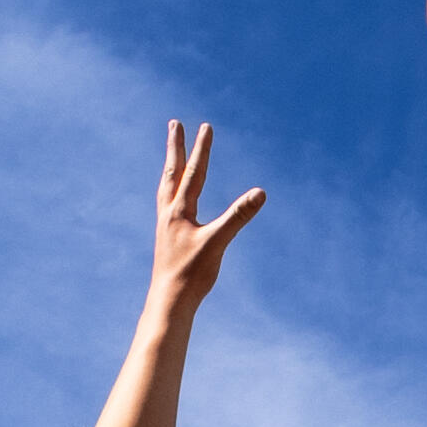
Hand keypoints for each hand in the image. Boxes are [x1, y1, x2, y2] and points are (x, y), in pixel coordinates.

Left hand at [148, 118, 267, 319]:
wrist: (169, 302)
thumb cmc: (192, 274)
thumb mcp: (218, 242)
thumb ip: (238, 216)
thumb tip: (260, 193)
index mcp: (179, 211)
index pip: (193, 173)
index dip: (202, 149)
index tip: (206, 126)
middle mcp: (168, 214)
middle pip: (172, 172)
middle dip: (176, 147)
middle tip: (174, 124)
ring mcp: (166, 226)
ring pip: (167, 188)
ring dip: (172, 168)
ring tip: (173, 157)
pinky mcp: (167, 239)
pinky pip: (168, 206)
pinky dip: (172, 193)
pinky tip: (175, 201)